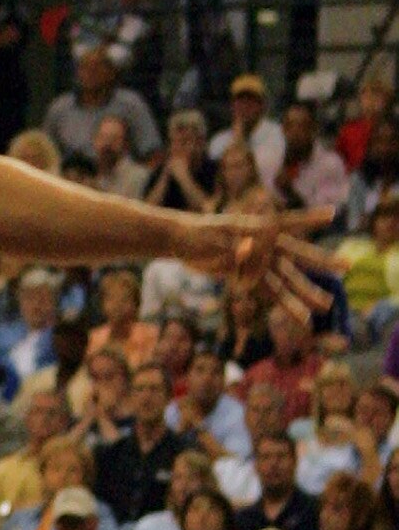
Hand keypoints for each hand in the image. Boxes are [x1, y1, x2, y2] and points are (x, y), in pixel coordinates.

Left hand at [179, 208, 335, 323]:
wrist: (182, 243)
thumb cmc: (197, 236)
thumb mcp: (212, 241)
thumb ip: (232, 247)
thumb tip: (249, 248)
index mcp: (257, 229)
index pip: (288, 221)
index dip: (309, 217)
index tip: (332, 213)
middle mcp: (263, 246)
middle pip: (297, 256)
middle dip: (322, 262)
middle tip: (348, 266)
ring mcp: (257, 262)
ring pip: (286, 280)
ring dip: (305, 293)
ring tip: (327, 305)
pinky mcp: (247, 277)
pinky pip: (269, 293)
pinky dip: (284, 305)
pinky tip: (301, 316)